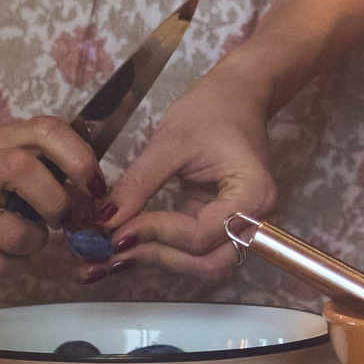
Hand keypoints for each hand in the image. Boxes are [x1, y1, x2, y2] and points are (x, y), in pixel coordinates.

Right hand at [0, 116, 102, 277]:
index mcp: (7, 137)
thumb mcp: (18, 152)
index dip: (80, 159)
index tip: (96, 188)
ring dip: (35, 243)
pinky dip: (14, 265)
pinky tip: (9, 254)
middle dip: (56, 205)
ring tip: (30, 238)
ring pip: (15, 232)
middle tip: (61, 219)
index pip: (47, 131)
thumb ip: (57, 167)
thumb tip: (103, 205)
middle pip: (27, 172)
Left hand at [95, 70, 277, 280]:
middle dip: (160, 257)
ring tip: (116, 253)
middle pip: (208, 263)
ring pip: (203, 265)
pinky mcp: (223, 227)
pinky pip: (196, 251)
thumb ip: (139, 183)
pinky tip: (131, 246)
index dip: (158, 235)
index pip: (202, 234)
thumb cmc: (213, 111)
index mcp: (253, 193)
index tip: (118, 229)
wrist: (236, 98)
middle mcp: (257, 219)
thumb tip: (106, 220)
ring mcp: (243, 226)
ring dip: (160, 261)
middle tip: (114, 248)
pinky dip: (164, 251)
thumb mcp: (170, 142)